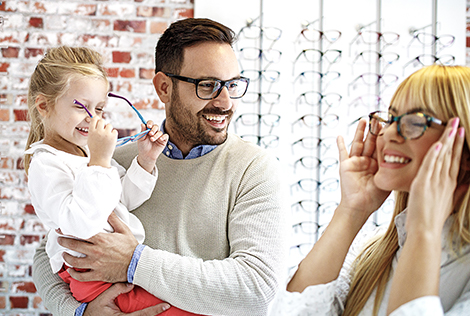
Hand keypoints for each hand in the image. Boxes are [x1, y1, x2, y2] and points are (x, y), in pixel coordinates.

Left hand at [59, 212, 137, 282]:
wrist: (137, 264)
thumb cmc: (131, 247)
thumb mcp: (124, 230)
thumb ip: (113, 219)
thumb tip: (106, 209)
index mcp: (102, 239)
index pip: (80, 233)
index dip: (68, 230)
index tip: (61, 228)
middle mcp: (96, 251)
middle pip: (73, 246)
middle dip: (64, 242)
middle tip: (60, 239)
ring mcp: (96, 264)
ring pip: (74, 261)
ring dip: (66, 257)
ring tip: (64, 254)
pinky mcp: (98, 274)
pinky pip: (81, 276)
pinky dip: (73, 273)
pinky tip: (71, 270)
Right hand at [83, 283, 169, 315]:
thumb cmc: (93, 310)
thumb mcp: (103, 298)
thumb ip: (117, 289)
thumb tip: (131, 283)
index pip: (143, 315)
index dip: (156, 310)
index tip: (166, 305)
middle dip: (156, 314)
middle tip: (167, 306)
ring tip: (161, 309)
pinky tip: (151, 313)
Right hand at [88, 116, 117, 167]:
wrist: (100, 158)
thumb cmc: (95, 149)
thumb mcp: (90, 138)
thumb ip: (93, 130)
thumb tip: (97, 120)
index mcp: (91, 131)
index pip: (94, 119)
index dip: (97, 119)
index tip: (98, 120)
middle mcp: (98, 131)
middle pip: (102, 120)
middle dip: (104, 124)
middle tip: (104, 130)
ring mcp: (106, 134)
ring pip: (109, 125)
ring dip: (109, 129)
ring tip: (107, 136)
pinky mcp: (113, 137)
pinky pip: (115, 131)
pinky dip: (114, 134)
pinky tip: (111, 139)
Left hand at [137, 120, 168, 172]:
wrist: (146, 155)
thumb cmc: (143, 147)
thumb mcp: (141, 139)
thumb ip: (142, 132)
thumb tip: (142, 124)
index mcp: (148, 130)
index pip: (150, 123)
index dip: (150, 123)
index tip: (148, 126)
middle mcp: (154, 132)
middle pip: (156, 126)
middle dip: (153, 129)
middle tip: (150, 134)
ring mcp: (159, 136)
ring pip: (160, 132)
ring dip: (156, 135)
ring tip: (152, 140)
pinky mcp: (163, 140)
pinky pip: (166, 136)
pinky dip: (163, 136)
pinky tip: (160, 139)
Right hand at [336, 119, 390, 224]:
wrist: (360, 207)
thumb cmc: (375, 198)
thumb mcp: (389, 180)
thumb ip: (396, 170)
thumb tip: (413, 162)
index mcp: (378, 165)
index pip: (382, 147)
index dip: (385, 136)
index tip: (391, 124)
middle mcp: (367, 162)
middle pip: (370, 142)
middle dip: (374, 130)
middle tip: (378, 117)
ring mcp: (355, 162)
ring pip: (358, 143)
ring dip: (360, 132)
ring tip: (364, 120)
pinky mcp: (345, 165)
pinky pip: (342, 153)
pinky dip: (340, 144)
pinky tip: (340, 136)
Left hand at [407, 117, 464, 234]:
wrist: (425, 230)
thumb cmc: (432, 218)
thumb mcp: (448, 203)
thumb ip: (457, 191)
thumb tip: (466, 183)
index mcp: (449, 183)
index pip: (454, 159)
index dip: (457, 145)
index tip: (460, 132)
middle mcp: (444, 180)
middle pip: (451, 154)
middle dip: (454, 136)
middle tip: (457, 121)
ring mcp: (435, 182)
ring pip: (442, 157)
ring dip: (446, 140)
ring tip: (451, 126)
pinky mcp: (423, 184)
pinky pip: (429, 166)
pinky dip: (433, 155)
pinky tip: (437, 144)